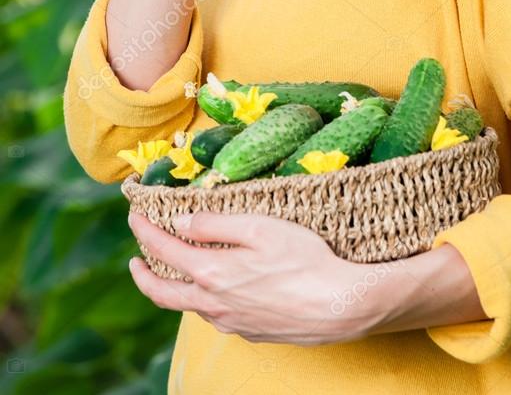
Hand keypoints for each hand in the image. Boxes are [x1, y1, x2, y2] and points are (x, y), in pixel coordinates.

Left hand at [127, 210, 380, 344]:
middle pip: (162, 293)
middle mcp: (213, 304)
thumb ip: (215, 223)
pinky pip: (214, 316)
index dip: (144, 231)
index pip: (163, 250)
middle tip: (135, 260)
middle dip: (142, 275)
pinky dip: (202, 299)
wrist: (338, 306)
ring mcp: (230, 323)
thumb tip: (180, 221)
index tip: (134, 217)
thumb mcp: (259, 227)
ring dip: (172, 288)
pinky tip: (216, 288)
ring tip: (175, 270)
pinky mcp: (248, 333)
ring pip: (188, 307)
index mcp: (212, 272)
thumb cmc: (304, 260)